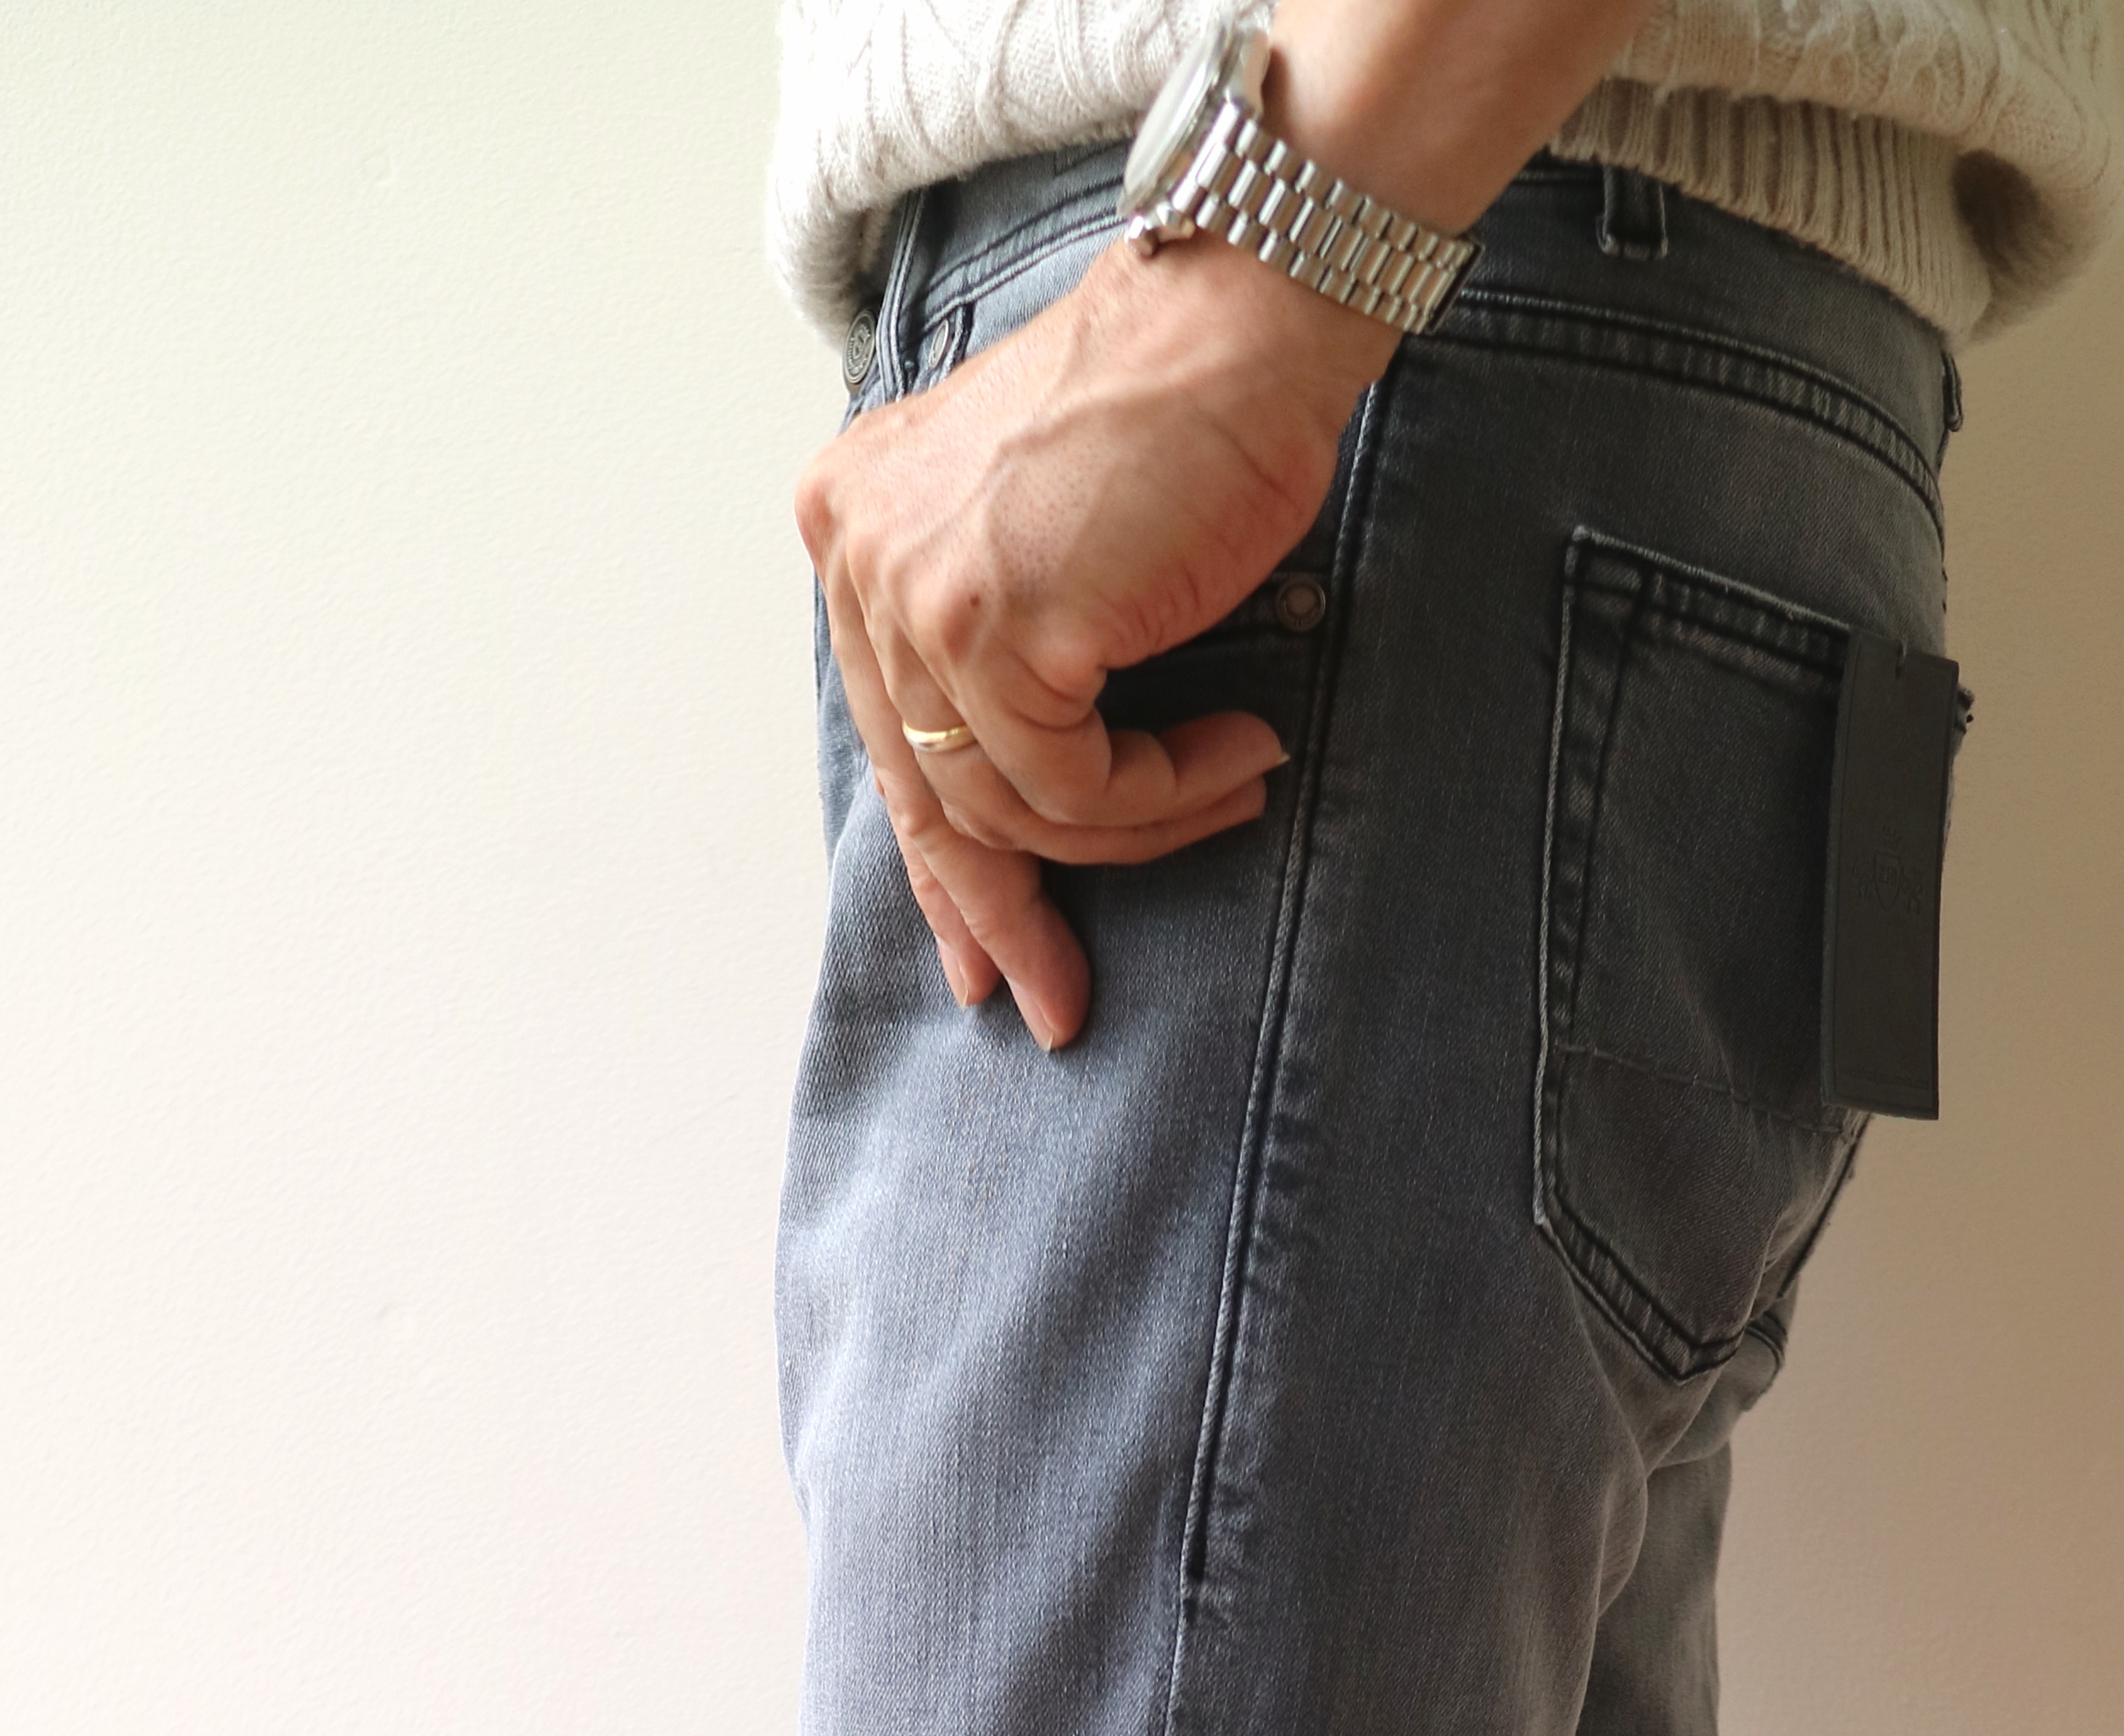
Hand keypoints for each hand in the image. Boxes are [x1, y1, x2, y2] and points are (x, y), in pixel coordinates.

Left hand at [795, 234, 1384, 1048]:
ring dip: (1134, 829)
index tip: (985, 957)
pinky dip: (1162, 794)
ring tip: (1227, 791)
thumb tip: (1026, 808)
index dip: (943, 864)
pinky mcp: (990, 628)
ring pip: (1012, 802)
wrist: (1244, 323)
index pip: (890, 733)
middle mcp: (861, 554)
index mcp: (858, 525)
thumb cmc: (1182, 417)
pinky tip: (1232, 760)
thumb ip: (1005, 647)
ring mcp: (915, 591)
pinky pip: (1074, 784)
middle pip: (928, 790)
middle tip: (1054, 1004)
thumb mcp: (1054, 541)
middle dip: (1001, 911)